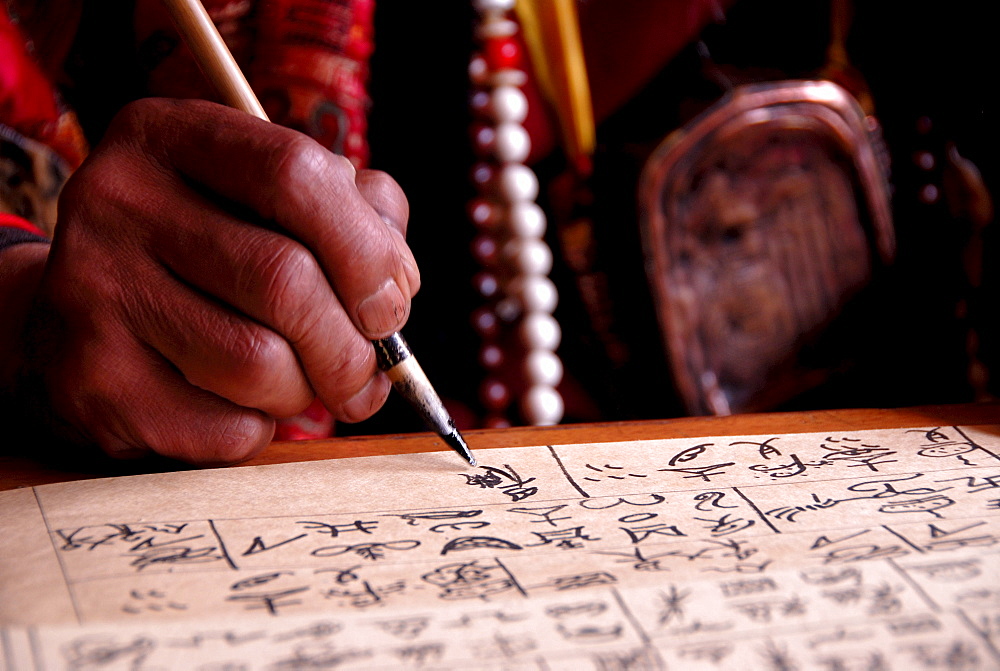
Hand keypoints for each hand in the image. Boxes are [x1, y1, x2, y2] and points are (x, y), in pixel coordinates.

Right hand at [10, 98, 418, 463]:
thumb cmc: (214, 254)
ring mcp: (91, 288)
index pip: (296, 173)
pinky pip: (223, 429)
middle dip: (352, 347)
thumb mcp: (274, 201)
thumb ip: (355, 215)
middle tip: (368, 374)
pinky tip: (247, 408)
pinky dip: (261, 431)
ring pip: (257, 363)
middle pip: (283, 278)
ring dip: (307, 392)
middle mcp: (117, 200)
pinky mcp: (90, 378)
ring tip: (303, 385)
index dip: (367, 249)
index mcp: (172, 135)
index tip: (390, 305)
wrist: (89, 319)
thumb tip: (395, 284)